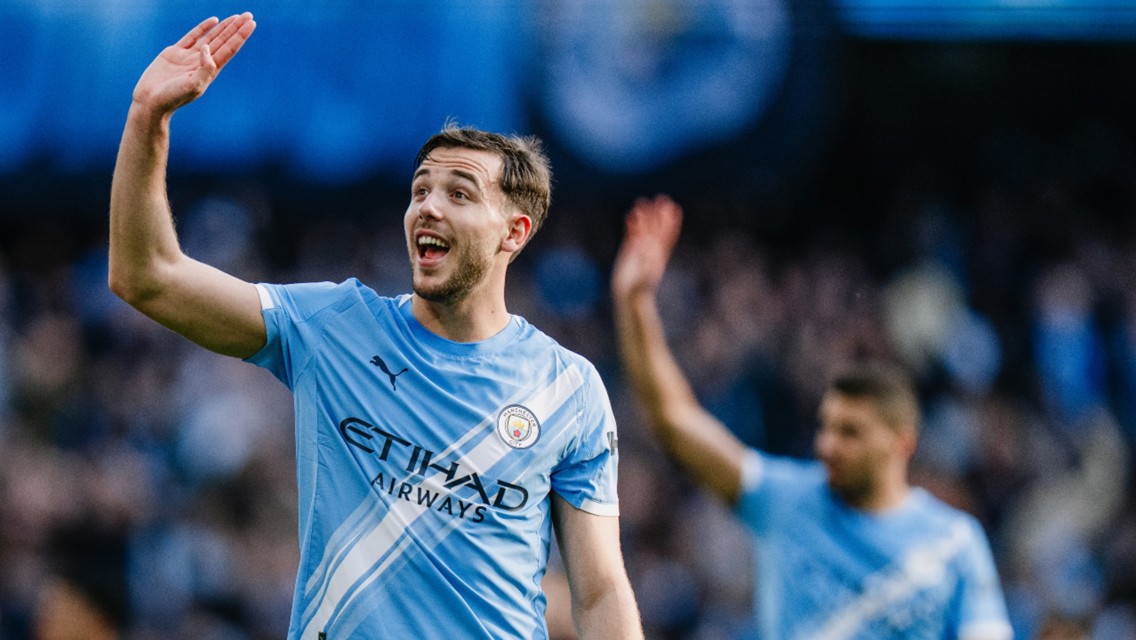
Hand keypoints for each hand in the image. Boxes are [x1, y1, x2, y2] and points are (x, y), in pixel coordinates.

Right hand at [131, 13, 256, 115]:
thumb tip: (208, 48)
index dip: (240, 36)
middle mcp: (202, 62)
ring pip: (211, 37)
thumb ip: (205, 68)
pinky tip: (214, 21)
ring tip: (237, 17)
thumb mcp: (194, 86)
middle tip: (249, 15)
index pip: (229, 49)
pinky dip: (203, 28)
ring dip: (224, 27)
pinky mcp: (175, 52)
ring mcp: (189, 56)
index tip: (251, 24)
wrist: (151, 101)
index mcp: (210, 71)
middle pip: (223, 41)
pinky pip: (192, 36)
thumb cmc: (173, 97)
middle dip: (236, 28)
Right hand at [611, 194, 682, 298]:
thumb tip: (646, 264)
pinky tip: (630, 214)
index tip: (674, 209)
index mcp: (659, 256)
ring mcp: (640, 248)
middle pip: (657, 228)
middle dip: (659, 214)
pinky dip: (631, 224)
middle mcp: (651, 250)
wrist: (629, 296)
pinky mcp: (629, 249)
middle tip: (662, 198)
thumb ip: (646, 276)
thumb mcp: (643, 285)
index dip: (671, 223)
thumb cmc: (639, 293)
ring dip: (643, 215)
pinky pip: (631, 233)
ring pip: (643, 228)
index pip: (667, 236)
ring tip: (641, 202)